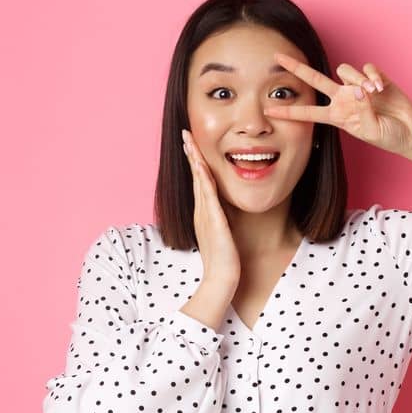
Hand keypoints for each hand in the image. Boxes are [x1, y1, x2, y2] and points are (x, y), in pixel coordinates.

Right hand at [180, 128, 240, 288]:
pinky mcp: (213, 221)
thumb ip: (221, 220)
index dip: (195, 162)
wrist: (222, 279)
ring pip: (198, 181)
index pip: (198, 181)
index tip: (192, 144)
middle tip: (185, 133)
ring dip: (194, 160)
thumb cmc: (225, 260)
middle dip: (190, 154)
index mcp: (203, 213)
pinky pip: (207, 196)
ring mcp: (205, 215)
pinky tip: (202, 165)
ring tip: (189, 140)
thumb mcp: (223, 234)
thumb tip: (225, 212)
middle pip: (194, 176)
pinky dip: (203, 179)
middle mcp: (201, 211)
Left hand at [264, 51, 411, 155]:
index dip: (289, 112)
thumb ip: (362, 111)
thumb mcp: (371, 130)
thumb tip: (359, 90)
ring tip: (373, 93)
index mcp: (338, 115)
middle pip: (315, 79)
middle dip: (296, 68)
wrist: (410, 131)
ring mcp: (358, 87)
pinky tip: (380, 87)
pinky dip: (373, 76)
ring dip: (357, 80)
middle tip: (278, 57)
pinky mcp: (374, 78)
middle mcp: (343, 98)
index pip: (309, 112)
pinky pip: (367, 68)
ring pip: (345, 71)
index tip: (268, 111)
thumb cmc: (389, 136)